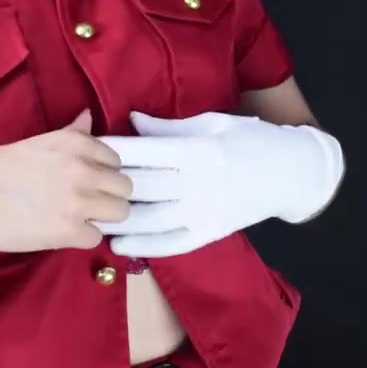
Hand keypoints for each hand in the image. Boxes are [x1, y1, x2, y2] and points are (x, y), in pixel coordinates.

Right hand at [0, 109, 133, 254]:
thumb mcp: (32, 144)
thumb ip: (68, 136)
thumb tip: (88, 117)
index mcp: (74, 143)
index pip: (115, 159)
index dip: (102, 173)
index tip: (85, 181)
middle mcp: (83, 169)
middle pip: (125, 187)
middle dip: (107, 197)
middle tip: (83, 204)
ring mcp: (80, 202)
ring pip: (120, 213)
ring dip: (101, 218)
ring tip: (76, 219)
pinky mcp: (70, 232)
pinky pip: (96, 237)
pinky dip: (82, 238)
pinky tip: (60, 232)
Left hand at [95, 111, 344, 257]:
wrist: (291, 173)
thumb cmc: (250, 139)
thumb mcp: (213, 123)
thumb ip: (169, 127)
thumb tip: (131, 120)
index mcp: (198, 150)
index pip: (144, 152)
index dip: (110, 151)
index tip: (84, 149)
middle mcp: (199, 183)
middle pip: (141, 187)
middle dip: (106, 186)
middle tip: (75, 186)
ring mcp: (205, 212)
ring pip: (151, 220)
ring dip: (117, 221)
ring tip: (89, 218)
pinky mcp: (211, 232)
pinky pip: (172, 244)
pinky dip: (144, 247)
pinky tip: (121, 244)